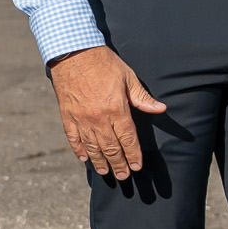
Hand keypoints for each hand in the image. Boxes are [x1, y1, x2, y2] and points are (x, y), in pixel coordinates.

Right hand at [47, 45, 167, 180]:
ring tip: (106, 172)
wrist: (73, 52)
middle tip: (123, 176)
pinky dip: (79, 150)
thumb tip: (160, 109)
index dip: (133, 154)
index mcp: (116, 109)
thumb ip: (142, 97)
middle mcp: (98, 118)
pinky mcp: (67, 115)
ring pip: (92, 147)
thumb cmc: (104, 63)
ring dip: (100, 161)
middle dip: (118, 164)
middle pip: (111, 148)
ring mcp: (81, 119)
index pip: (128, 139)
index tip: (137, 166)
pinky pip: (73, 138)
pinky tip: (84, 158)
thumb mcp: (128, 77)